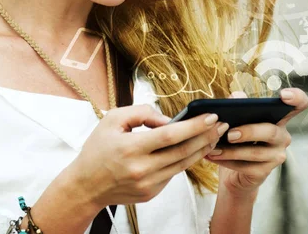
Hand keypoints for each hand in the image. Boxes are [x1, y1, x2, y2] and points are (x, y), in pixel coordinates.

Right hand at [59, 105, 228, 207]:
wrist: (85, 186)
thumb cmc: (98, 149)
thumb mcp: (112, 121)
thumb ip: (141, 113)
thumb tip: (169, 119)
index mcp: (130, 148)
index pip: (170, 136)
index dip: (193, 126)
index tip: (210, 116)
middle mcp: (141, 169)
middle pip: (183, 151)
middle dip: (206, 136)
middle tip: (221, 124)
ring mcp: (148, 184)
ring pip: (183, 165)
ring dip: (202, 149)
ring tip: (214, 135)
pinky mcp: (151, 193)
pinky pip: (173, 174)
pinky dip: (185, 161)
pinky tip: (194, 149)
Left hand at [206, 89, 307, 196]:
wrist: (233, 174)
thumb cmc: (237, 141)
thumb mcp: (236, 121)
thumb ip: (238, 106)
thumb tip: (236, 96)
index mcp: (278, 118)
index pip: (298, 105)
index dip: (296, 98)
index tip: (284, 95)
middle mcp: (282, 136)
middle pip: (271, 131)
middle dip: (249, 132)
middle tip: (229, 134)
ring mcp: (277, 156)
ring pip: (256, 152)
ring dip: (231, 151)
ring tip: (213, 148)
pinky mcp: (265, 172)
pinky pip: (246, 167)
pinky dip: (226, 161)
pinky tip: (211, 156)